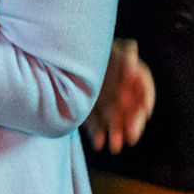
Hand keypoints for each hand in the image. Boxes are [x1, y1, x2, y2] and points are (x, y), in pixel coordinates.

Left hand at [83, 38, 155, 153]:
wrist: (48, 56)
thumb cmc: (79, 46)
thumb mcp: (100, 49)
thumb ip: (117, 50)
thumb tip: (133, 48)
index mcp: (124, 66)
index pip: (143, 84)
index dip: (145, 97)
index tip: (145, 110)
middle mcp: (118, 85)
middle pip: (133, 107)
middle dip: (134, 123)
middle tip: (132, 136)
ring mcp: (105, 99)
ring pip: (116, 118)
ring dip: (117, 132)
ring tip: (114, 147)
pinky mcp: (91, 110)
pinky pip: (97, 124)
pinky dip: (98, 134)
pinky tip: (98, 144)